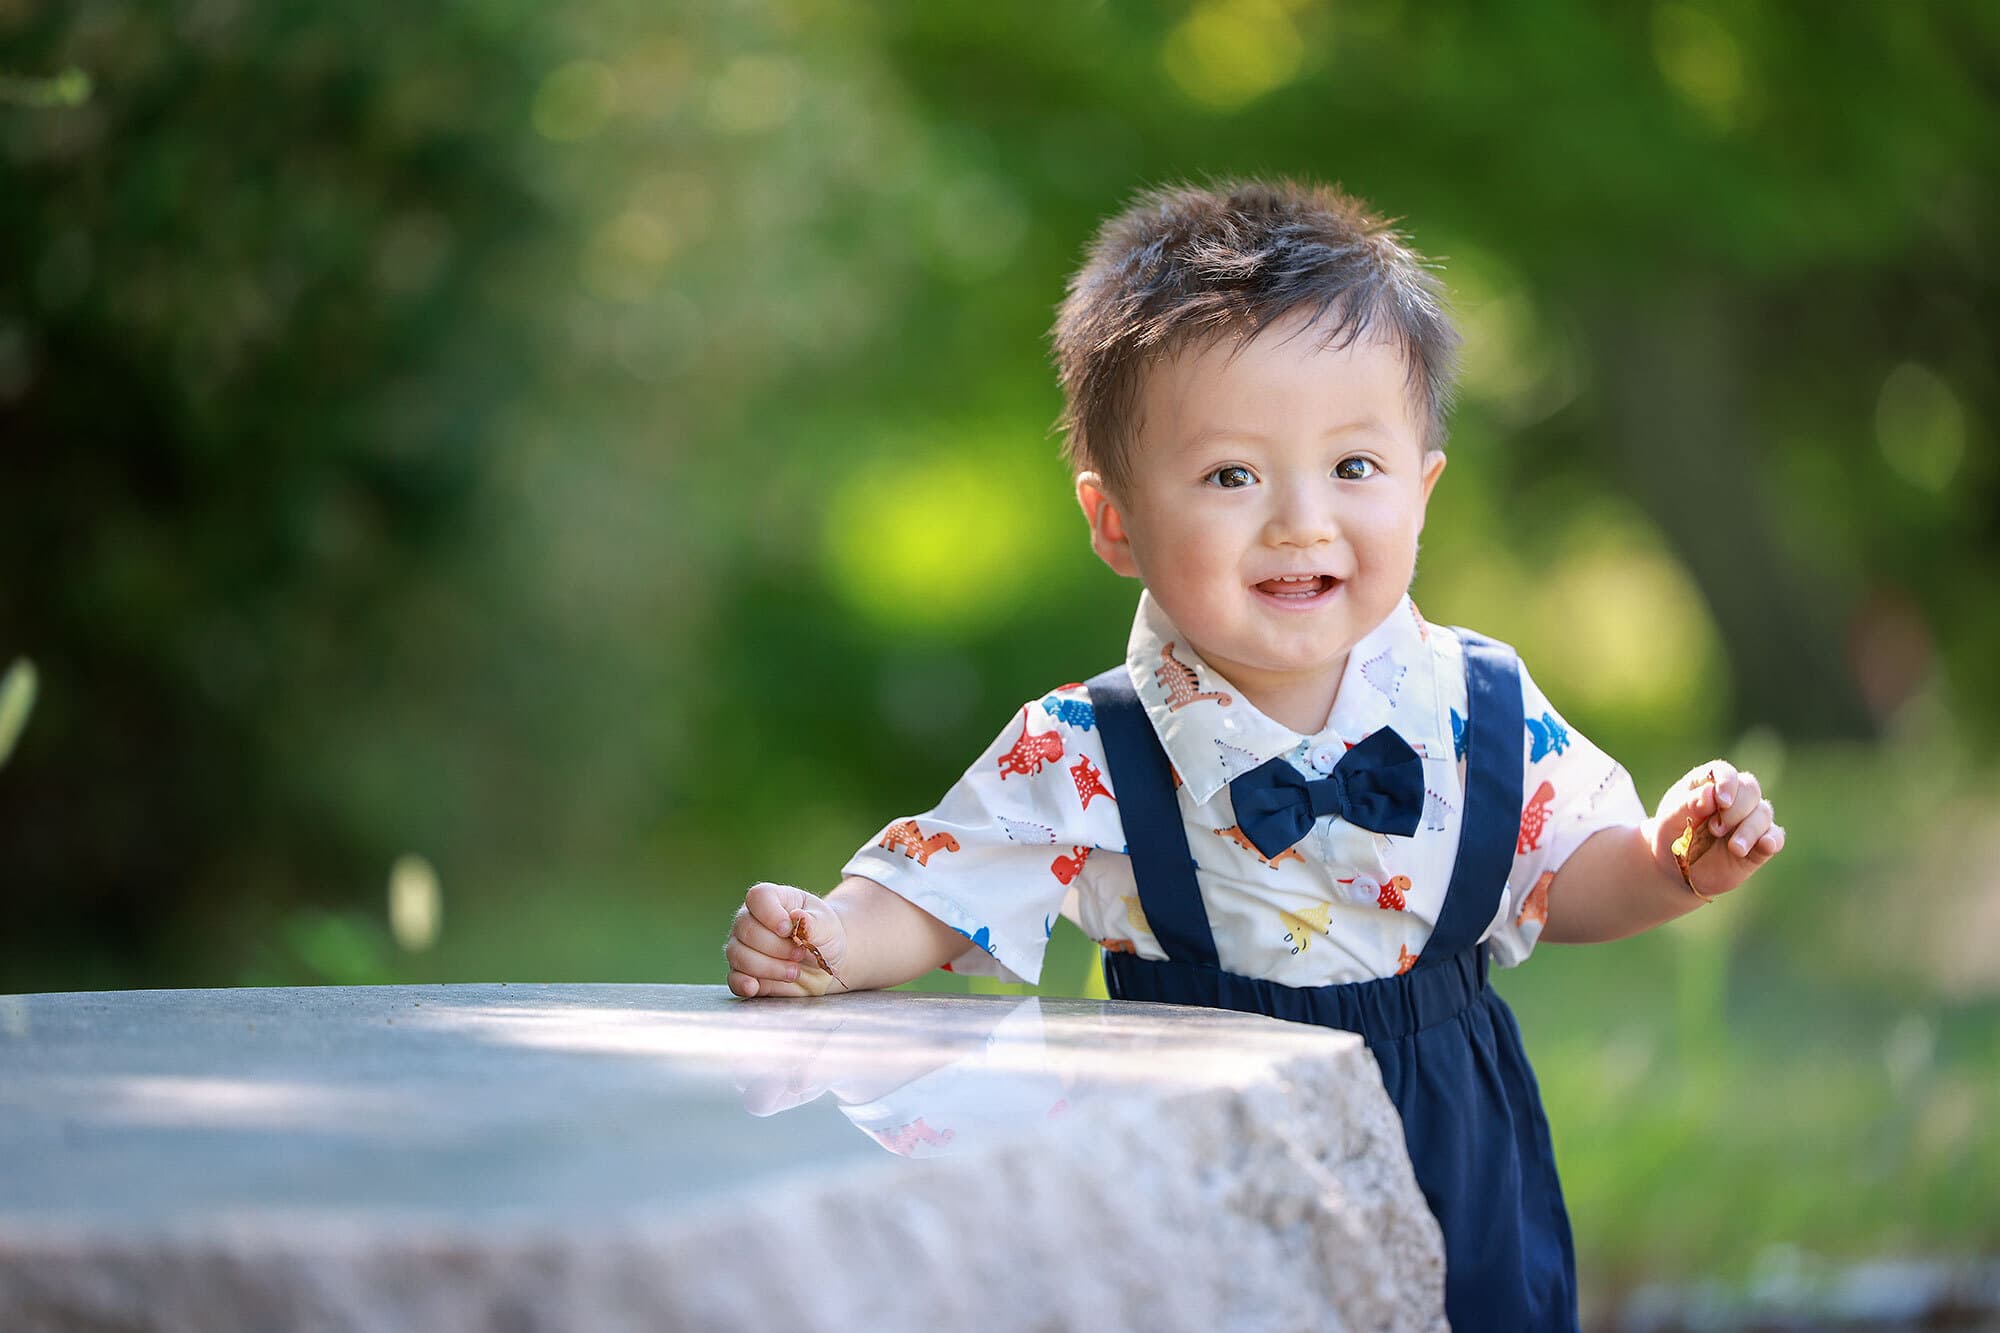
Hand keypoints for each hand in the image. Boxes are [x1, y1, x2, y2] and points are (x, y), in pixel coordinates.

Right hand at [725, 882, 848, 997]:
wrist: (825, 964)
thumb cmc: (824, 936)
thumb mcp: (827, 926)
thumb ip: (814, 922)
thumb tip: (797, 917)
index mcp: (772, 900)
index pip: (758, 897)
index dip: (770, 913)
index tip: (788, 930)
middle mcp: (750, 920)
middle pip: (746, 929)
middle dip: (775, 946)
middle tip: (800, 954)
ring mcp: (743, 947)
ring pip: (738, 955)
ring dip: (767, 967)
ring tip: (794, 972)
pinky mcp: (744, 973)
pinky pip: (733, 978)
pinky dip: (742, 983)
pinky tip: (755, 987)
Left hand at [1646, 760, 1784, 899]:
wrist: (1679, 871)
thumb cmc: (1672, 836)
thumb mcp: (1670, 821)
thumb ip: (1687, 805)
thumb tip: (1710, 793)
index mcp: (1708, 784)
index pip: (1724, 772)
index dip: (1727, 783)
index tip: (1721, 801)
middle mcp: (1734, 797)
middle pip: (1750, 789)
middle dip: (1736, 810)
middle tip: (1714, 829)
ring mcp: (1749, 819)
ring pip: (1763, 813)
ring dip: (1749, 830)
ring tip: (1733, 848)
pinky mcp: (1760, 842)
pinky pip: (1775, 837)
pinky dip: (1772, 839)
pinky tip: (1765, 845)